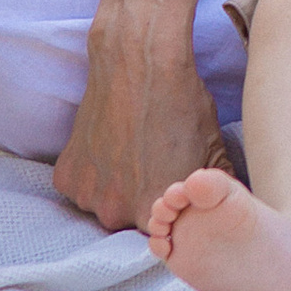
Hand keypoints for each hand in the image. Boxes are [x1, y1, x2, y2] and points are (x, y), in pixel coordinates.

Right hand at [54, 31, 226, 231]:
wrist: (139, 62)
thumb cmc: (182, 104)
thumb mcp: (214, 152)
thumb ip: (216, 193)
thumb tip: (224, 212)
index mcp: (154, 213)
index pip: (164, 227)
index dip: (169, 207)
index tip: (170, 184)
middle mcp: (115, 213)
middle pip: (129, 220)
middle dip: (138, 200)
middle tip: (148, 165)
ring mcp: (87, 194)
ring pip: (102, 203)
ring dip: (112, 187)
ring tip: (128, 152)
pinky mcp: (66, 175)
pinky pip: (80, 185)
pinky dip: (90, 170)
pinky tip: (108, 143)